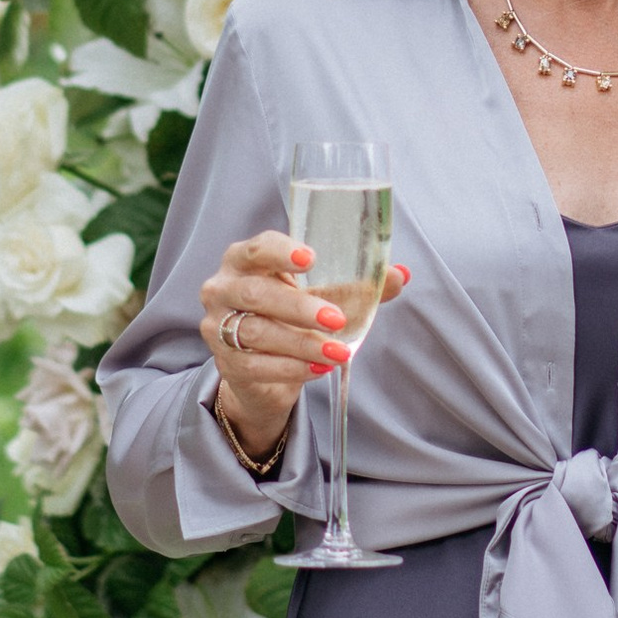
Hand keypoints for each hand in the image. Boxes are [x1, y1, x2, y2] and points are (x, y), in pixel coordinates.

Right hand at [199, 236, 411, 464]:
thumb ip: (358, 286)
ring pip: (257, 332)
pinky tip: (318, 370)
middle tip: (338, 319)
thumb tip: (400, 275)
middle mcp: (224, 288)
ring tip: (338, 353)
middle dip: (299, 306)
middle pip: (256, 293)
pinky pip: (255, 366)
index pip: (257, 248)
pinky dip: (290, 368)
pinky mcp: (225, 362)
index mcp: (245, 260)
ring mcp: (217, 326)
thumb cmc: (290, 316)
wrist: (263, 369)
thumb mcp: (322, 296)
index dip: (280, 252)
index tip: (311, 259)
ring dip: (302, 343)